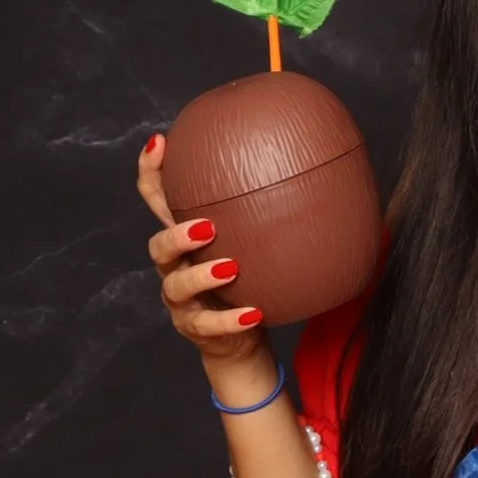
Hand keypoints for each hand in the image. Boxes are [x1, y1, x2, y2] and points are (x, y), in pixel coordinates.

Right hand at [138, 132, 265, 361]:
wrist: (242, 335)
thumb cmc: (252, 276)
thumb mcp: (258, 238)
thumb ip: (273, 206)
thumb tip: (325, 161)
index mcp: (186, 234)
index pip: (158, 199)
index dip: (152, 171)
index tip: (161, 142)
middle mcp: (175, 265)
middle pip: (157, 245)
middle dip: (175, 233)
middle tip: (207, 226)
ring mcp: (182, 300)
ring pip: (176, 286)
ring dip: (200, 276)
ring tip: (230, 267)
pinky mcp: (196, 329)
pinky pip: (208, 326)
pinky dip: (229, 319)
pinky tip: (254, 313)